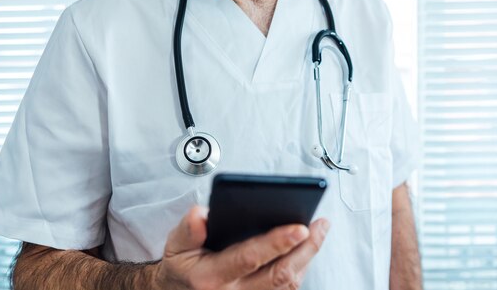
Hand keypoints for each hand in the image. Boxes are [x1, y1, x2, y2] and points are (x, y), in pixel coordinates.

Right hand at [153, 206, 329, 289]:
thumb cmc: (183, 268)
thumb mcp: (176, 245)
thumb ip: (188, 229)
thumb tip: (201, 215)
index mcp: (211, 277)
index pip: (250, 258)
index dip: (277, 242)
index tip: (300, 227)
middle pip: (279, 275)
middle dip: (306, 249)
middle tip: (320, 225)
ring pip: (288, 284)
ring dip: (307, 257)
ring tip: (319, 230)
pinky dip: (299, 268)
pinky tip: (305, 248)